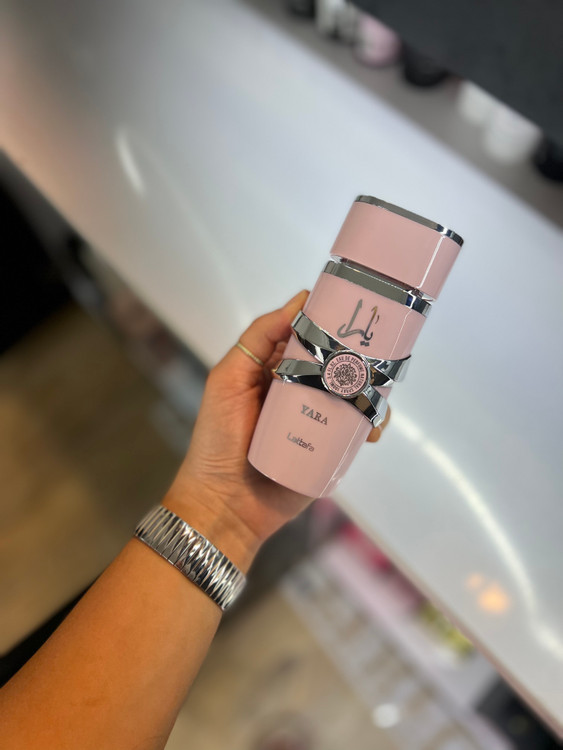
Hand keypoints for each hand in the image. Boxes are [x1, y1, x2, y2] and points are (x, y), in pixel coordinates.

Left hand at [164, 290, 389, 569]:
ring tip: (374, 393)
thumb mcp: (228, 380)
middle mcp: (299, 390)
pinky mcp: (330, 448)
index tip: (356, 308)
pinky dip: (371, 423)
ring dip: (371, 389)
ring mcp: (317, 419)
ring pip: (355, 394)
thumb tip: (299, 301)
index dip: (332, 321)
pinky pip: (358, 429)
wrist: (225, 504)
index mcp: (276, 369)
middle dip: (359, 355)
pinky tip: (370, 427)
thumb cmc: (217, 440)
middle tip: (374, 353)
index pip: (309, 336)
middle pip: (338, 363)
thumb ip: (257, 338)